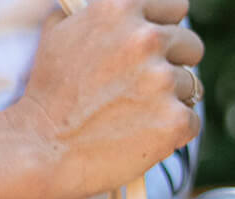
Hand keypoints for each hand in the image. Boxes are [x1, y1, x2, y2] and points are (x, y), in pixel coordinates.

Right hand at [13, 0, 203, 198]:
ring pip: (191, 87)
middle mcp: (146, 38)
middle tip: (148, 90)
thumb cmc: (47, 96)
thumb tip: (107, 10)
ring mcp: (163, 80)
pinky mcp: (173, 120)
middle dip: (173, 66)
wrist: (42, 149)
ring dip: (170, 102)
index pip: (175, 7)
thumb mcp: (60, 32)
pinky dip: (174, 132)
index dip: (165, 31)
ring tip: (136, 118)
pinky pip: (192, 121)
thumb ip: (92, 14)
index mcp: (121, 6)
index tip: (155, 50)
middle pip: (191, 46)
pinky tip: (145, 137)